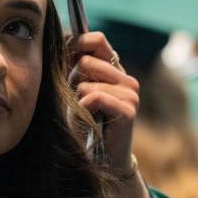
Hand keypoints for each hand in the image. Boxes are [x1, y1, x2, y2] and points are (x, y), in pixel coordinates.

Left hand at [68, 31, 139, 177]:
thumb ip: (72, 64)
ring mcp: (131, 93)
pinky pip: (94, 97)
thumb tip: (66, 38)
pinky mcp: (129, 110)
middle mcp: (126, 78)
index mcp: (114, 69)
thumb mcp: (73, 89)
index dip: (76, 48)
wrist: (98, 159)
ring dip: (78, 100)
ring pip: (87, 82)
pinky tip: (91, 121)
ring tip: (86, 115)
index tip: (66, 66)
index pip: (97, 39)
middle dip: (73, 81)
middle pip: (87, 61)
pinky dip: (84, 110)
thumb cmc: (82, 123)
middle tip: (79, 102)